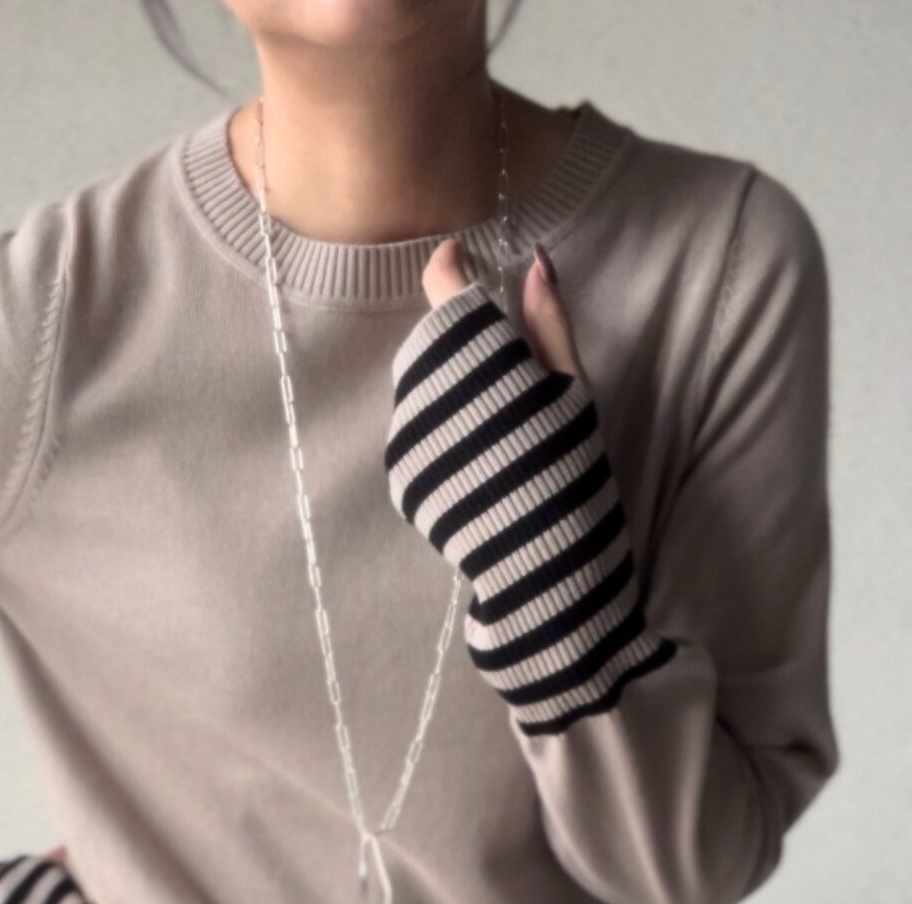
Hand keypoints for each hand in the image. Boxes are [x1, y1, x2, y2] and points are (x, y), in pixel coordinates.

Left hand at [385, 237, 666, 735]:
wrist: (541, 571)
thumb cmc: (574, 477)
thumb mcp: (576, 396)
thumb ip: (549, 326)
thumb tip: (535, 262)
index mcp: (483, 367)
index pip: (448, 294)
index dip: (449, 271)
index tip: (456, 259)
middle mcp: (434, 397)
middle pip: (431, 344)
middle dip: (458, 346)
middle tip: (501, 379)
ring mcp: (409, 439)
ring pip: (418, 388)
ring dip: (447, 392)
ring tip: (495, 433)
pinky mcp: (399, 476)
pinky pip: (412, 434)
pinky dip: (438, 435)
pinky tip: (476, 464)